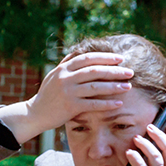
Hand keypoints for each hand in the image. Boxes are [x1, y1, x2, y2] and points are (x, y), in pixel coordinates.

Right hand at [0, 53, 133, 143]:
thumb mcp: (53, 75)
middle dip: (114, 71)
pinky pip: (93, 104)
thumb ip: (66, 64)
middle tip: (130, 72)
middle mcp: (65, 78)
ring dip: (114, 86)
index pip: (88, 58)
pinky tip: (118, 103)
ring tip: (128, 86)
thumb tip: (79, 51)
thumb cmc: (47, 95)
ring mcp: (68, 92)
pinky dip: (107, 104)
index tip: (120, 59)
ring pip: (95, 87)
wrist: (34, 114)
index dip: (105, 57)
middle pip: (95, 71)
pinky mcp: (70, 107)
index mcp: (63, 69)